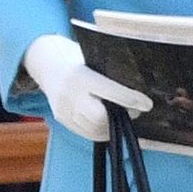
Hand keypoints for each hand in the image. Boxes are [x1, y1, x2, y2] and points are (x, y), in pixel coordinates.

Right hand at [23, 34, 151, 140]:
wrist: (46, 62)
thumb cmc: (77, 58)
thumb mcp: (92, 59)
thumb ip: (109, 74)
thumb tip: (137, 88)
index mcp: (81, 75)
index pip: (110, 91)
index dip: (131, 99)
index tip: (147, 104)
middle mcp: (70, 94)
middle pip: (99, 117)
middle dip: (120, 117)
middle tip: (134, 111)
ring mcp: (64, 109)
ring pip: (94, 129)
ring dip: (112, 126)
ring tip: (121, 116)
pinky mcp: (62, 119)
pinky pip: (86, 133)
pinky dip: (102, 131)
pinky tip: (109, 124)